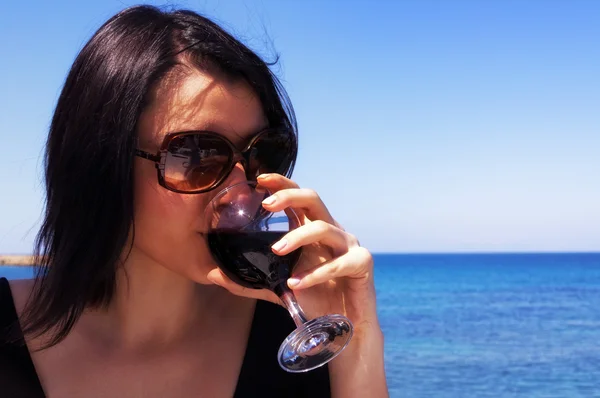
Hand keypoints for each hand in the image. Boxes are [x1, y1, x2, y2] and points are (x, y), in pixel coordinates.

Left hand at [207, 173, 378, 332]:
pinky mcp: (361, 264)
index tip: (260, 179)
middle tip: (265, 204)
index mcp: (312, 230)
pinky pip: (337, 264)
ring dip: (298, 237)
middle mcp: (332, 231)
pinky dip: (315, 273)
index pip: (297, 198)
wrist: (344, 328)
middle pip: (313, 199)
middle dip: (289, 196)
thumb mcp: (277, 287)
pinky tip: (295, 285)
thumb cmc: (313, 299)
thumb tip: (213, 275)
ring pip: (324, 228)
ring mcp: (349, 245)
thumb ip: (250, 279)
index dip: (282, 184)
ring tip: (277, 250)